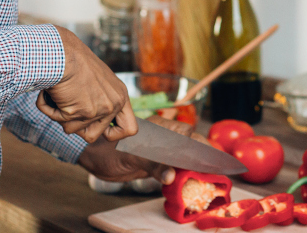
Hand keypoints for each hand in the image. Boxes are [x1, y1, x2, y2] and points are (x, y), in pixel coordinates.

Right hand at [36, 26, 137, 143]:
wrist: (62, 51)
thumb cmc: (74, 60)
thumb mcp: (97, 80)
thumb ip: (100, 98)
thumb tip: (90, 120)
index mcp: (120, 95)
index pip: (130, 128)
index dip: (114, 134)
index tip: (101, 131)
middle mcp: (114, 104)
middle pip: (93, 136)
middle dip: (76, 125)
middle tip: (69, 106)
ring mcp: (99, 110)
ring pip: (73, 130)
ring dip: (60, 114)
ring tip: (60, 93)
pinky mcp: (82, 112)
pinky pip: (58, 120)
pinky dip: (48, 108)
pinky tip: (51, 92)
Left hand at [78, 115, 210, 183]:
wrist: (94, 158)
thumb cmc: (108, 150)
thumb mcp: (131, 157)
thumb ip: (152, 164)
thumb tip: (171, 176)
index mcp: (159, 126)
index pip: (186, 133)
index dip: (200, 144)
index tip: (211, 158)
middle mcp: (163, 135)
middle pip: (189, 144)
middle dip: (201, 156)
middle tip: (212, 171)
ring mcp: (160, 149)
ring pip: (183, 155)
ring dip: (193, 166)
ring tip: (204, 177)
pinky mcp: (156, 162)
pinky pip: (174, 166)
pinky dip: (181, 174)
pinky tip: (188, 181)